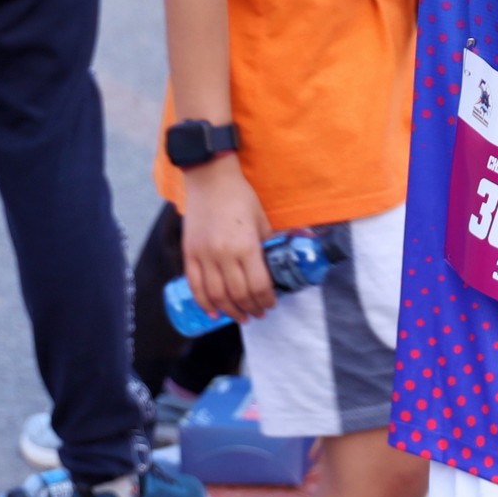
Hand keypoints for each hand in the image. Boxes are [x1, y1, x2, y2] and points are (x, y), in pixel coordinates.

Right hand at [180, 161, 276, 321]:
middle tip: (259, 314)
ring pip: (216, 295)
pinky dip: (204, 304)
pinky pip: (195, 286)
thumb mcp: (264, 219)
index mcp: (246, 246)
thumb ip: (279, 239)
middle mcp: (224, 255)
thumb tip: (307, 243)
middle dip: (251, 309)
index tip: (271, 305)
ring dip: (230, 311)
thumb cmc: (241, 197)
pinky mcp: (190, 254)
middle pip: (238, 294)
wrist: (210, 178)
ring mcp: (204, 256)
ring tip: (241, 318)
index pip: (258, 285)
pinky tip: (214, 314)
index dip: (266, 300)